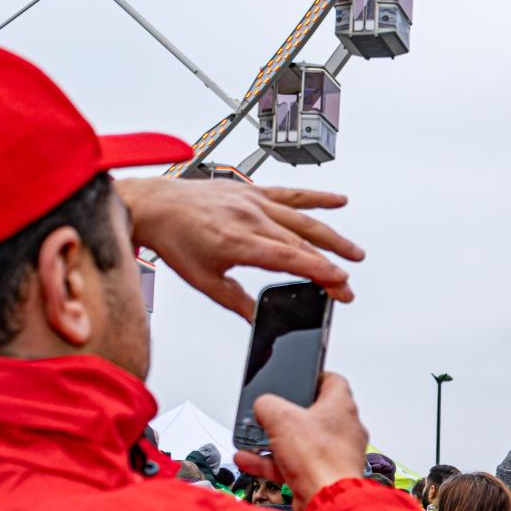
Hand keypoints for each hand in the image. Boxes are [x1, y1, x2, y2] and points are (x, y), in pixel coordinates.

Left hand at [115, 177, 364, 320]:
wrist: (155, 205)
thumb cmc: (174, 240)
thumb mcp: (203, 281)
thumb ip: (236, 301)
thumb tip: (259, 319)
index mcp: (236, 241)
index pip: (287, 259)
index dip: (317, 271)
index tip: (339, 284)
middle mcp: (249, 218)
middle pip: (301, 244)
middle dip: (330, 267)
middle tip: (347, 287)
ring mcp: (253, 202)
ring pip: (303, 220)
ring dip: (333, 238)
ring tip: (355, 253)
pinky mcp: (253, 191)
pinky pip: (291, 193)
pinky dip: (317, 197)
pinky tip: (339, 201)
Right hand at [233, 373, 367, 510]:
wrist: (326, 501)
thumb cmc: (321, 461)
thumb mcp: (281, 418)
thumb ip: (267, 405)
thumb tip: (263, 405)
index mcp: (342, 407)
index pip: (332, 381)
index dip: (313, 376)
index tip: (298, 377)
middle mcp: (343, 430)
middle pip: (311, 414)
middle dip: (283, 415)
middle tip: (266, 414)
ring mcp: (334, 455)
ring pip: (300, 441)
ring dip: (273, 440)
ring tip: (251, 438)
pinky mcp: (322, 475)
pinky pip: (294, 464)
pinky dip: (272, 462)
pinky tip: (250, 459)